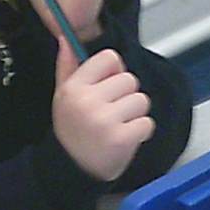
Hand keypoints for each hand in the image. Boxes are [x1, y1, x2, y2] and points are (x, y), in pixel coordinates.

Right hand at [51, 45, 154, 181]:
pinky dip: (140, 132)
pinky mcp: (121, 138)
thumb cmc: (71, 131)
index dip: (114, 71)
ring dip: (135, 114)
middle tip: (112, 113)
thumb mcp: (62, 97)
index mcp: (74, 87)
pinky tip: (124, 138)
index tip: (109, 86)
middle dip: (126, 96)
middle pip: (129, 79)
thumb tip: (66, 39)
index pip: (110, 58)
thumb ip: (67, 67)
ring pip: (141, 100)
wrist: (71, 170)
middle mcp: (88, 101)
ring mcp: (105, 120)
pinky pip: (147, 122)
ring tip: (118, 126)